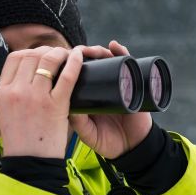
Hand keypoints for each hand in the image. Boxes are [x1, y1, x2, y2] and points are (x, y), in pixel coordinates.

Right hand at [0, 46, 84, 157]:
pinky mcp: (55, 105)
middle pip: (32, 55)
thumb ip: (12, 93)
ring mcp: (36, 97)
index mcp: (2, 92)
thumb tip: (25, 77)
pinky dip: (75, 62)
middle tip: (57, 55)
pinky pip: (67, 75)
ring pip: (49, 60)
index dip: (30, 52)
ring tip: (68, 55)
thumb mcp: (6, 113)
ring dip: (61, 52)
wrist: (30, 163)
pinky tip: (80, 57)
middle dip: (46, 50)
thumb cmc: (21, 140)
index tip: (40, 55)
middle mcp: (17, 91)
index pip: (14, 58)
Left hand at [68, 40, 153, 159]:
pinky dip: (122, 53)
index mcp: (89, 95)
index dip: (70, 64)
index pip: (77, 74)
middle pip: (92, 63)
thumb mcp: (88, 133)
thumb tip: (65, 103)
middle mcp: (102, 86)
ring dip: (99, 51)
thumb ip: (78, 122)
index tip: (61, 58)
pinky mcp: (134, 84)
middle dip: (84, 53)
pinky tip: (114, 46)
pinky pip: (128, 64)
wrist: (132, 148)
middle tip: (77, 52)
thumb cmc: (108, 141)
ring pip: (108, 60)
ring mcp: (118, 83)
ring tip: (93, 50)